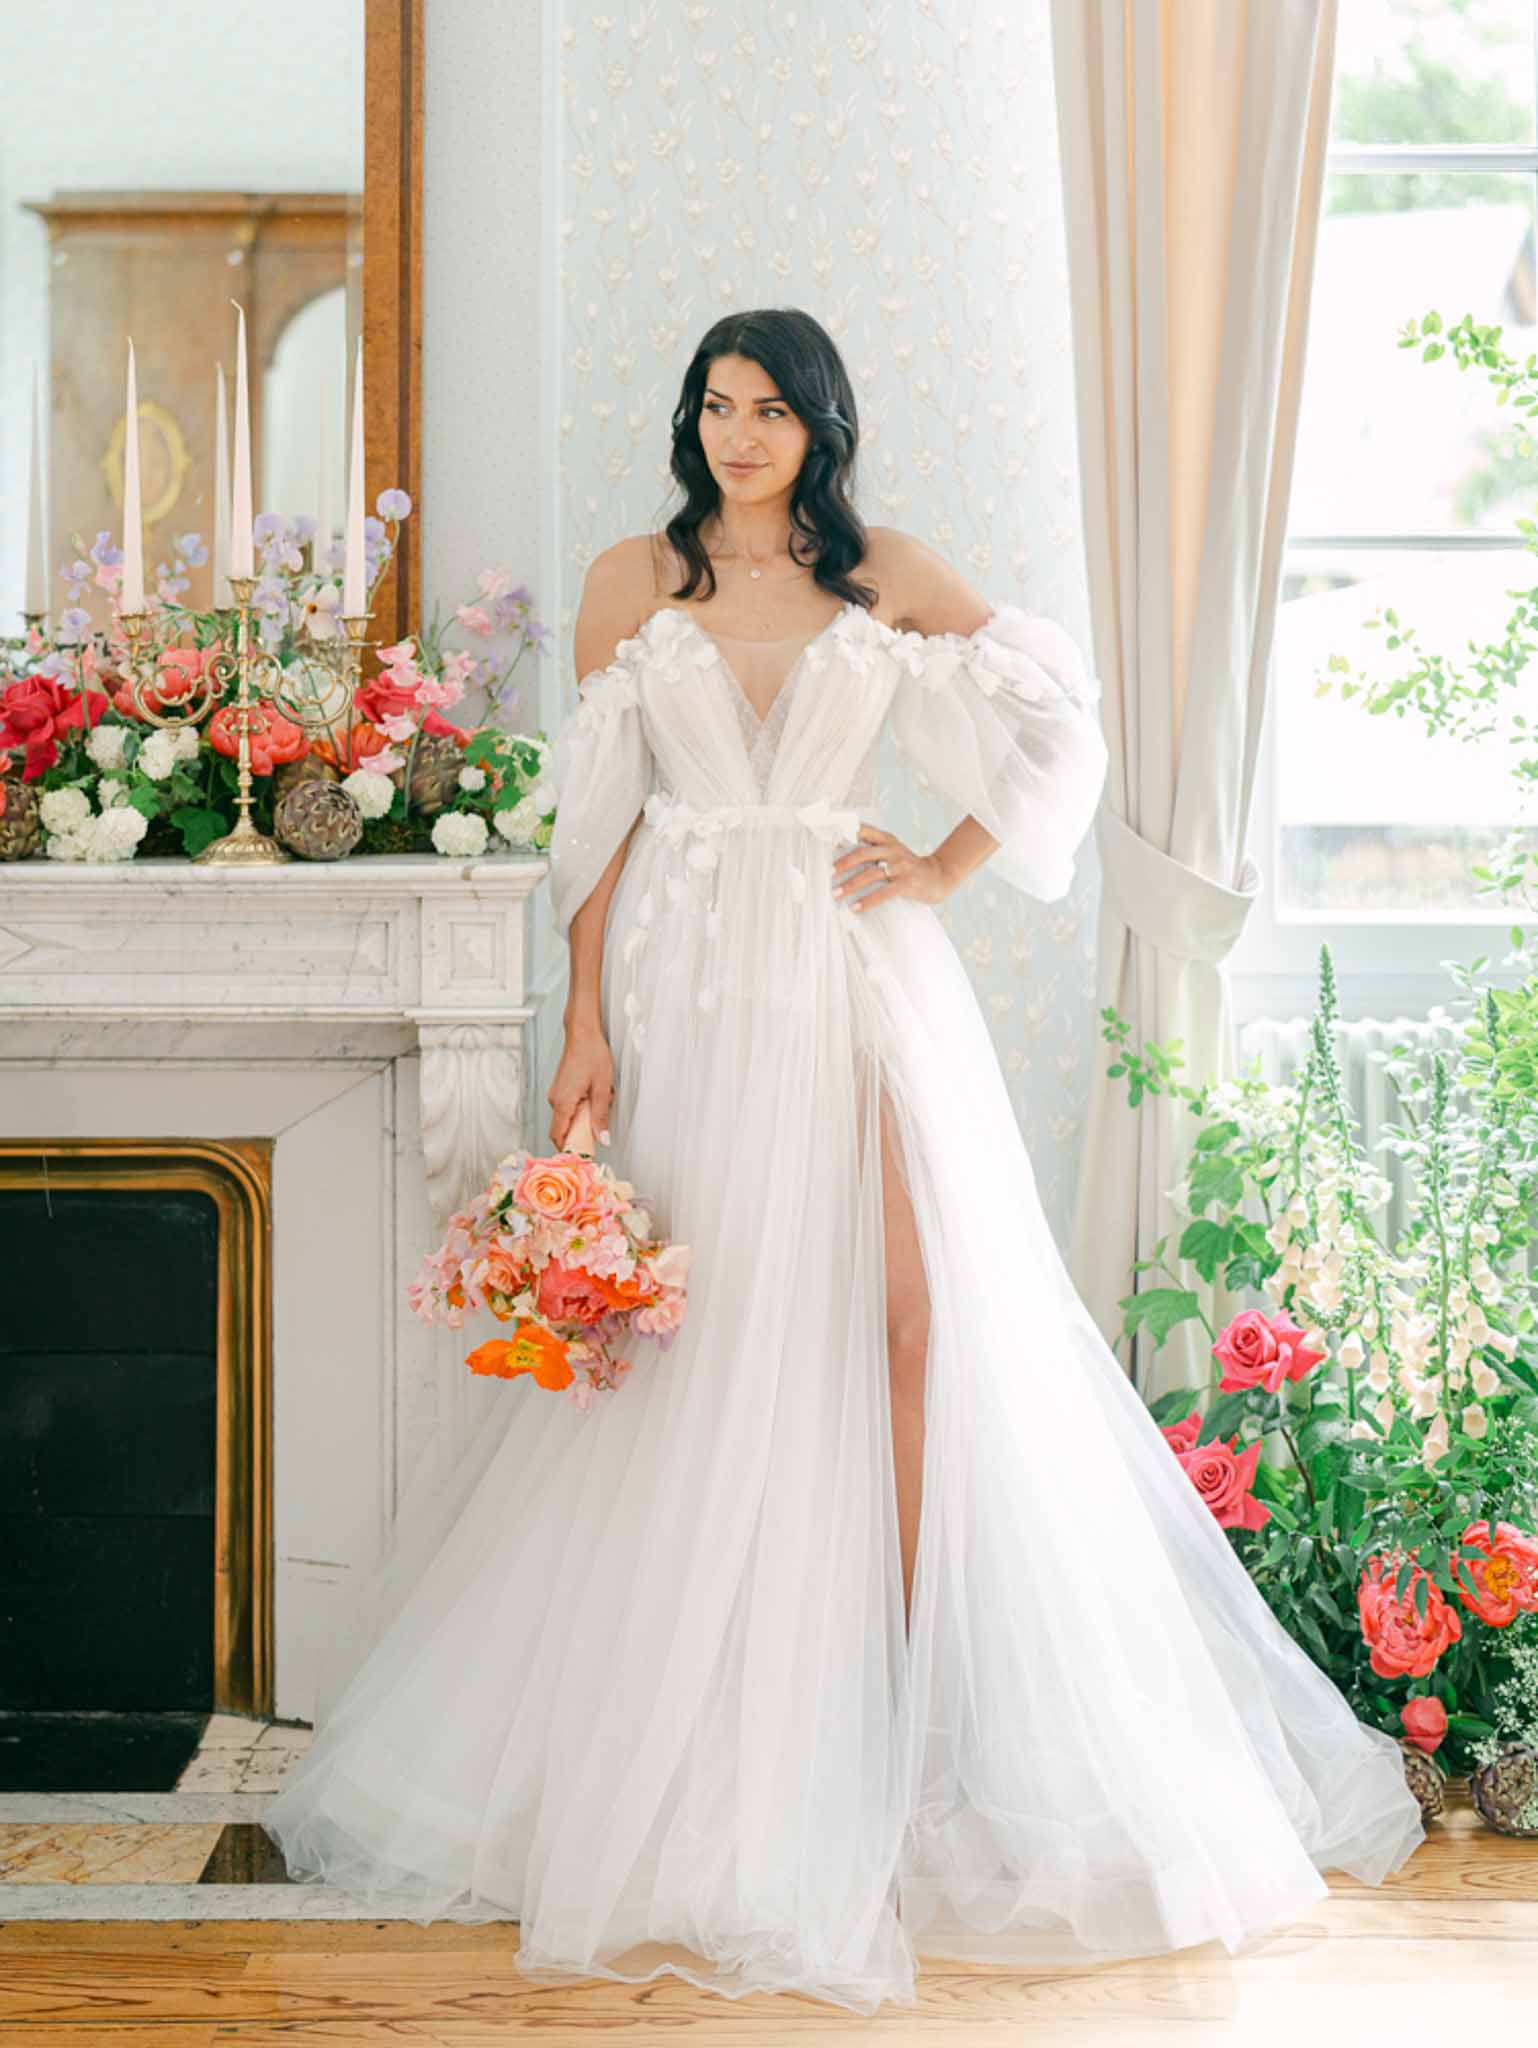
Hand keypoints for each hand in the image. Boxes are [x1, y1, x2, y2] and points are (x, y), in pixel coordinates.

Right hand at [548, 1022, 613, 1149]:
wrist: (583, 1033)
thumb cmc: (592, 1055)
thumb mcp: (602, 1088)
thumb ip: (601, 1116)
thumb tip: (603, 1139)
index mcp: (563, 1102)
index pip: (558, 1136)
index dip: (569, 1149)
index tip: (583, 1155)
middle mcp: (555, 1100)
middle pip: (561, 1129)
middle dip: (578, 1135)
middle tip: (597, 1134)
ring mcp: (556, 1094)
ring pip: (566, 1118)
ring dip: (581, 1120)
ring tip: (599, 1107)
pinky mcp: (560, 1089)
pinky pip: (567, 1108)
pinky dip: (579, 1110)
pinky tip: (593, 1099)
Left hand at [830, 823, 956, 910]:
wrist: (940, 876)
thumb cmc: (909, 866)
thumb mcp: (892, 852)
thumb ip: (872, 851)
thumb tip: (840, 859)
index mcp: (887, 840)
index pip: (863, 831)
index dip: (844, 834)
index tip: (826, 842)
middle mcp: (893, 850)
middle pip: (863, 853)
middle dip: (842, 864)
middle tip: (828, 874)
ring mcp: (901, 866)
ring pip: (871, 874)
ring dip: (850, 885)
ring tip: (836, 894)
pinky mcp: (907, 883)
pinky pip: (884, 892)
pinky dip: (868, 900)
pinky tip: (856, 907)